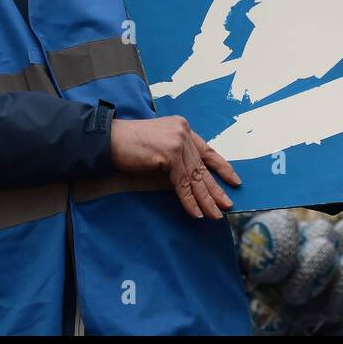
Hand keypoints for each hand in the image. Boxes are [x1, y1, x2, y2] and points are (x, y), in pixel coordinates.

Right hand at [109, 117, 241, 218]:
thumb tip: (192, 182)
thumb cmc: (129, 146)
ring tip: (215, 214)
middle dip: (215, 189)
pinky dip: (189, 201)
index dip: (222, 167)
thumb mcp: (159, 149)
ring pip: (195, 178)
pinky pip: (183, 184)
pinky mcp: (169, 155)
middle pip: (203, 167)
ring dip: (205, 200)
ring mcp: (177, 142)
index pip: (207, 150)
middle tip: (227, 204)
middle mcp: (183, 132)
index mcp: (183, 128)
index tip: (234, 180)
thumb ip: (176, 159)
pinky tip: (196, 213)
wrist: (108, 141)